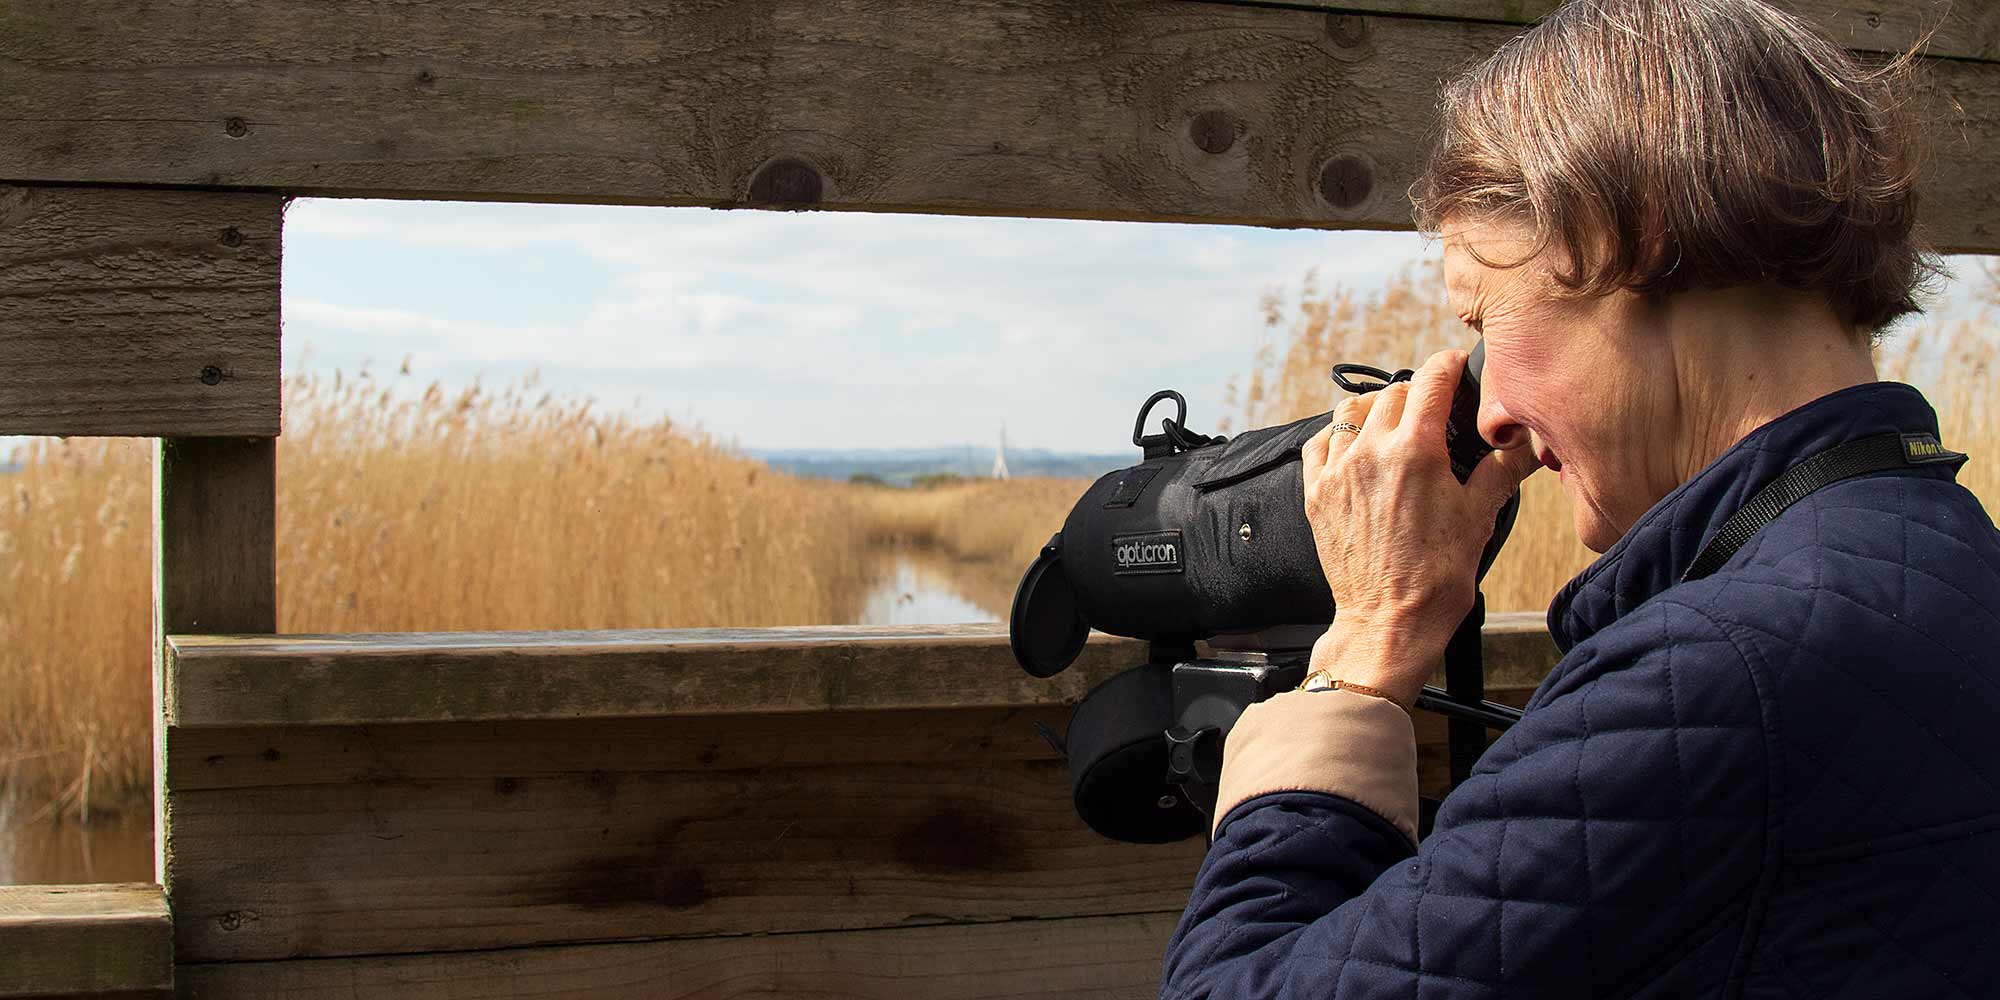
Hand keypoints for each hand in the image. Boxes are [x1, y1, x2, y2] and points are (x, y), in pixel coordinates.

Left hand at [1300, 349, 1538, 705]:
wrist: (1388, 623)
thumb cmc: (1438, 576)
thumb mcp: (1480, 516)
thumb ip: (1502, 468)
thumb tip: (1528, 438)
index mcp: (1415, 450)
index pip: (1432, 379)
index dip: (1449, 365)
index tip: (1458, 366)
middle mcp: (1371, 452)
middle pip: (1393, 392)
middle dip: (1418, 391)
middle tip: (1435, 407)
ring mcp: (1338, 472)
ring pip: (1351, 412)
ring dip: (1375, 408)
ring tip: (1395, 424)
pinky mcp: (1316, 494)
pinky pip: (1319, 444)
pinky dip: (1337, 435)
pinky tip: (1354, 446)